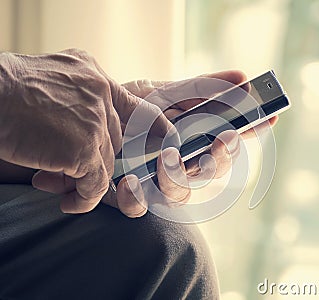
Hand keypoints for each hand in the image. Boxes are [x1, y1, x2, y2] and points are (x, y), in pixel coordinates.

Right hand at [0, 49, 171, 212]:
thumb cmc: (8, 90)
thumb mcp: (52, 81)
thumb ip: (78, 97)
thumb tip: (85, 122)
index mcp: (94, 78)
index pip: (137, 105)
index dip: (155, 126)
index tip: (168, 141)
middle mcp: (101, 96)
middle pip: (114, 141)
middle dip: (94, 158)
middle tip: (67, 167)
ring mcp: (95, 122)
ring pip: (104, 163)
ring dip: (81, 179)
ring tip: (57, 185)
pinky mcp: (84, 148)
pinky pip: (96, 184)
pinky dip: (84, 198)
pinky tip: (69, 201)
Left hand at [101, 71, 277, 217]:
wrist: (81, 120)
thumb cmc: (125, 108)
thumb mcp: (160, 93)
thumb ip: (198, 89)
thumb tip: (242, 76)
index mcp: (188, 139)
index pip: (226, 139)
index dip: (248, 130)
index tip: (269, 117)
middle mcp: (177, 164)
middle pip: (212, 171)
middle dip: (220, 157)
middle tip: (223, 139)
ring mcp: (154, 183)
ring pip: (181, 194)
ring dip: (178, 177)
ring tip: (168, 158)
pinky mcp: (129, 197)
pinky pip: (140, 207)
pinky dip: (137, 198)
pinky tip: (130, 182)